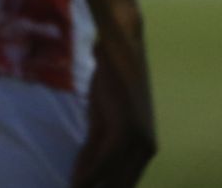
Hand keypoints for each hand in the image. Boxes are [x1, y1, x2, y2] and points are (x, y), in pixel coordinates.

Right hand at [73, 23, 156, 186]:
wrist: (119, 47)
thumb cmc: (111, 81)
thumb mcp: (100, 122)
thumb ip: (92, 150)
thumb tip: (80, 181)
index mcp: (145, 149)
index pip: (125, 184)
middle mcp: (146, 148)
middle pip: (121, 185)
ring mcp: (138, 140)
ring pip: (112, 179)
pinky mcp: (126, 130)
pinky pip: (105, 162)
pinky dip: (89, 175)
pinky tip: (75, 184)